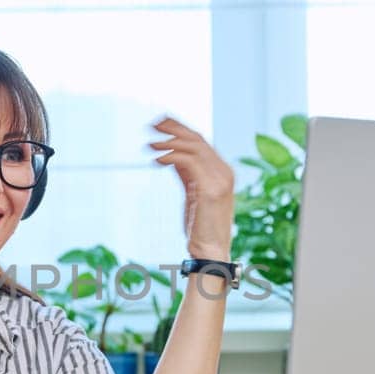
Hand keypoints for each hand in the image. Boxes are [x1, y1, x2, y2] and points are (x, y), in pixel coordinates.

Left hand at [147, 115, 234, 259]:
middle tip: (152, 124)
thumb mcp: (192, 194)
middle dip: (173, 128)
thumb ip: (186, 174)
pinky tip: (157, 159)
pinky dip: (171, 156)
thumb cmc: (200, 227)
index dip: (180, 129)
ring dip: (169, 141)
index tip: (161, 123)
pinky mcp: (210, 189)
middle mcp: (224, 172)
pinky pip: (188, 162)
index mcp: (222, 171)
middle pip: (197, 139)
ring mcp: (220, 179)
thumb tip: (172, 156)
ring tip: (150, 143)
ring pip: (193, 147)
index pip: (201, 141)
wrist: (210, 251)